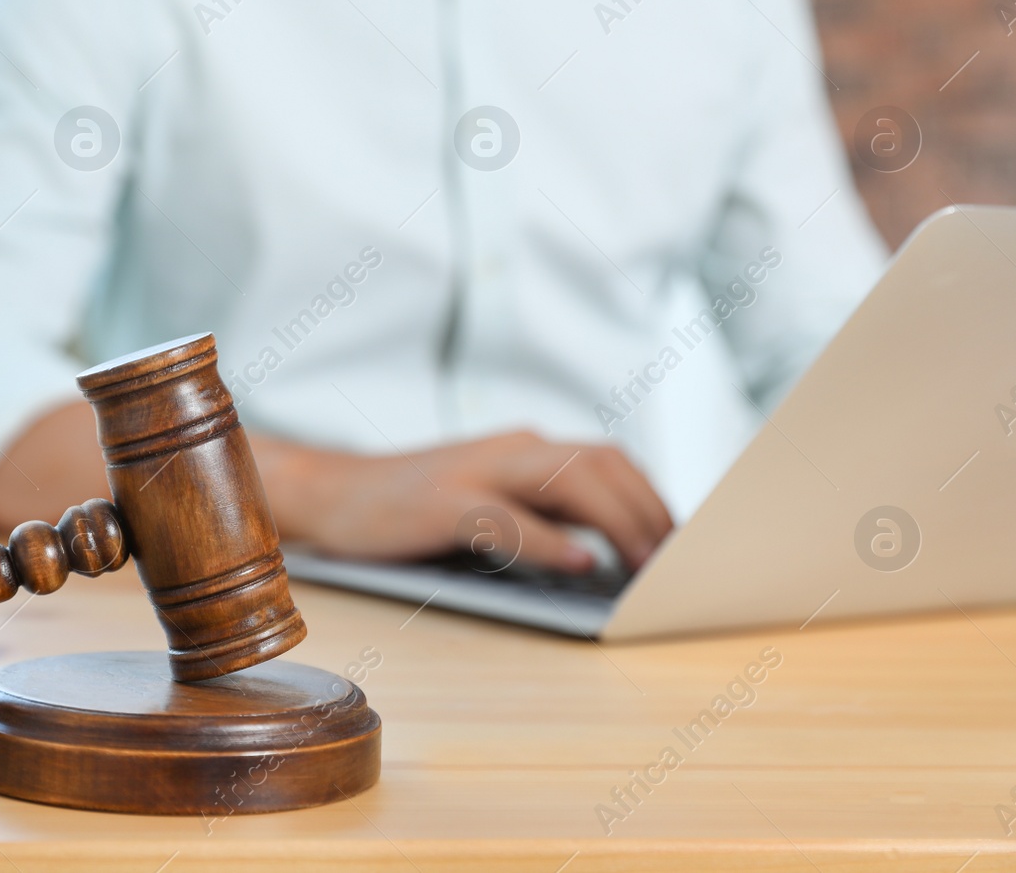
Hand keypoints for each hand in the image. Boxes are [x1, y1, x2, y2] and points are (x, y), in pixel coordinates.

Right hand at [254, 431, 672, 573]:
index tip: (682, 544)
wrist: (333, 496)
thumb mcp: (489, 500)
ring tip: (645, 565)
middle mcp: (510, 449)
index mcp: (526, 449)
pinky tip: (581, 562)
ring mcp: (476, 472)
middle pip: (600, 464)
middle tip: (676, 564)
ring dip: (617, 522)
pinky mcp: (443, 504)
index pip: (609, 459)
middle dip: (648, 512)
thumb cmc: (416, 511)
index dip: (654, 498)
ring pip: (567, 480)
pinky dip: (551, 541)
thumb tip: (612, 551)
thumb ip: (542, 511)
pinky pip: (507, 517)